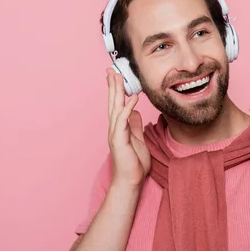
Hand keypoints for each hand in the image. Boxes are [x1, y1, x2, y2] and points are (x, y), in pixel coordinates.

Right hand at [106, 68, 150, 186]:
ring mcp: (116, 133)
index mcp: (119, 127)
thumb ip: (135, 124)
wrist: (131, 180)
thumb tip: (136, 111)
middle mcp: (115, 128)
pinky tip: (133, 98)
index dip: (116, 90)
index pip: (116, 104)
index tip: (115, 76)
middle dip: (112, 86)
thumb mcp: (138, 138)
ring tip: (118, 78)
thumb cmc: (134, 162)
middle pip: (113, 102)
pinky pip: (124, 121)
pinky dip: (128, 108)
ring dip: (117, 92)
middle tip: (111, 70)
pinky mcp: (120, 140)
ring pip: (116, 108)